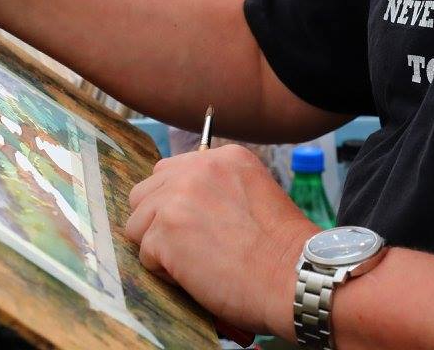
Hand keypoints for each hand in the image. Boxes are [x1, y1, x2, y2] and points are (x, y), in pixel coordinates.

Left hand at [124, 145, 315, 336]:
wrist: (294, 277)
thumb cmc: (282, 250)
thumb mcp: (254, 193)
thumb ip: (218, 188)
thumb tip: (181, 205)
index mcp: (223, 157)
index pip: (171, 172)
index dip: (176, 204)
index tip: (196, 226)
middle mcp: (196, 169)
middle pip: (146, 193)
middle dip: (159, 222)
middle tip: (190, 247)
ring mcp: (176, 198)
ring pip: (138, 224)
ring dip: (159, 247)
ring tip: (195, 263)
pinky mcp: (164, 232)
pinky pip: (145, 254)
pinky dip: (165, 272)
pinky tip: (196, 276)